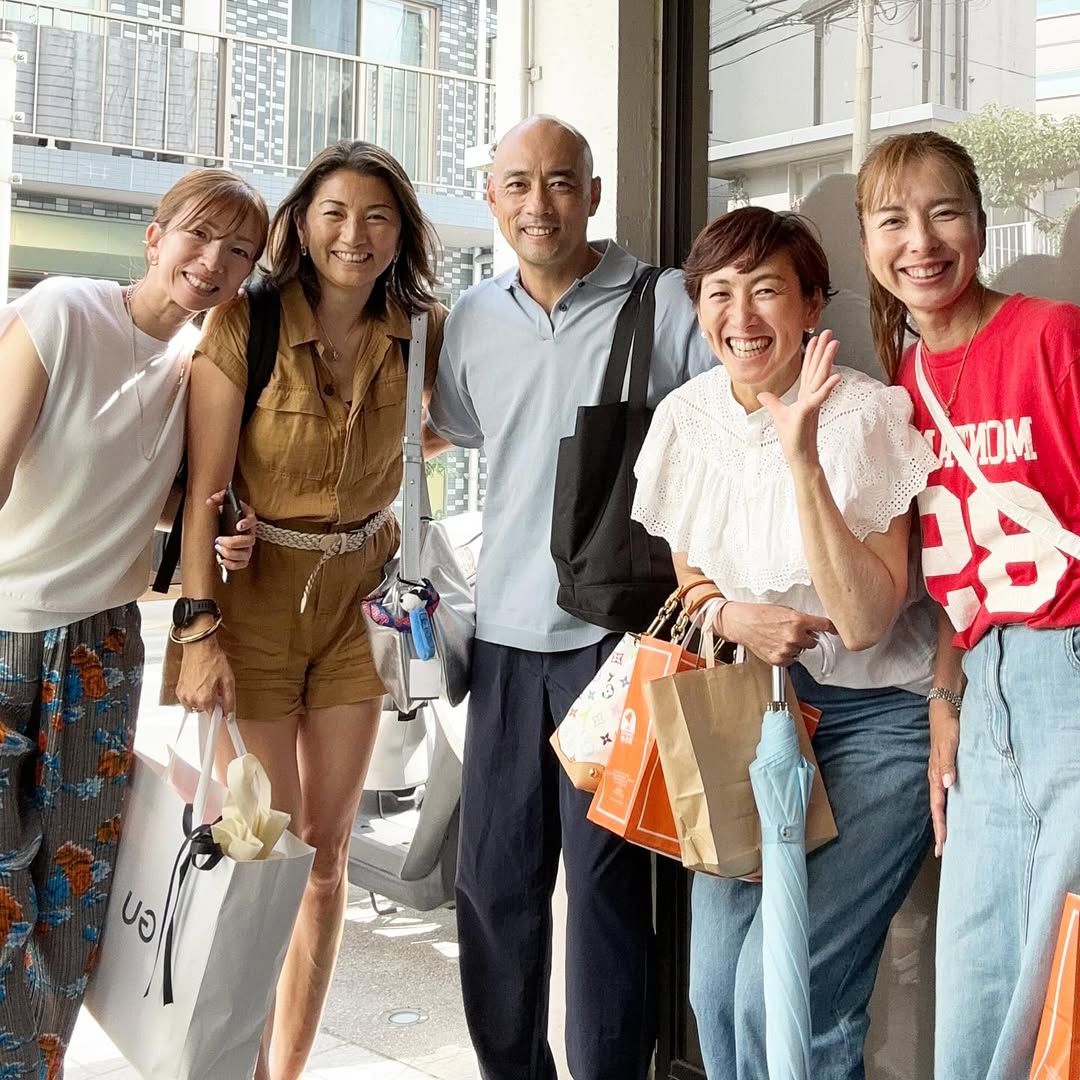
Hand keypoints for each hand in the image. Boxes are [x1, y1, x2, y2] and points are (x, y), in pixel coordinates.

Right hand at [176, 636, 236, 716]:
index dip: (220, 713)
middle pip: (204, 712)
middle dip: (212, 704)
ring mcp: (183, 695)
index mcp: (204, 699)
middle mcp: (191, 699)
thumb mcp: (228, 680)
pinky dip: (194, 695)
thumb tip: (230, 715)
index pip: (212, 718)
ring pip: (195, 707)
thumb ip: (229, 701)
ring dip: (202, 700)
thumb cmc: (213, 660)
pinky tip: (200, 684)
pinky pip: (187, 700)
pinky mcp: (178, 690)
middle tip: (216, 690)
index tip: (223, 709)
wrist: (199, 646)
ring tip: (207, 685)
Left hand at [207, 489, 256, 571]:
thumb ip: (218, 498)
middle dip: (232, 542)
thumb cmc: (228, 513)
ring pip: (245, 555)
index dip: (247, 524)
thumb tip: (209, 502)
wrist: (228, 523)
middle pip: (249, 541)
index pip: (252, 521)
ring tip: (218, 548)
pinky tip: (222, 560)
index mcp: (248, 519)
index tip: (238, 526)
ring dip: (231, 553)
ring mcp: (248, 547)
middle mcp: (251, 534)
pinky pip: (242, 564)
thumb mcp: (225, 502)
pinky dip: (232, 564)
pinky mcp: (244, 557)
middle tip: (218, 539)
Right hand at [720, 602, 835, 666]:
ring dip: (795, 646)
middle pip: (814, 642)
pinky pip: (791, 660)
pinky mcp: (779, 660)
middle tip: (792, 632)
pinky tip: (776, 645)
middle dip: (806, 637)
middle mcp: (794, 636)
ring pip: (801, 651)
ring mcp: (786, 649)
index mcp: (798, 621)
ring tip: (779, 637)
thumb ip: (802, 619)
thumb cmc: (760, 614)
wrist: (742, 623)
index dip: (832, 628)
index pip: (825, 626)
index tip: (836, 631)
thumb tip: (814, 627)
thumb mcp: (785, 610)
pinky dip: (786, 655)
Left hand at [757, 329, 841, 468]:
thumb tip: (762, 394)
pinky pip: (819, 398)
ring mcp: (811, 404)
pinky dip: (827, 388)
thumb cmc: (791, 438)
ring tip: (835, 344)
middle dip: (822, 350)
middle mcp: (810, 397)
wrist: (799, 456)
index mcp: (804, 396)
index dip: (811, 353)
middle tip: (830, 332)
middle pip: (817, 369)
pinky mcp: (808, 414)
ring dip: (827, 361)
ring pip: (820, 378)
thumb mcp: (778, 415)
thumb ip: (771, 402)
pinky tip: (835, 376)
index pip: (807, 370)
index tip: (814, 337)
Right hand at [928, 697, 959, 856]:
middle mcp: (938, 777)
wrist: (945, 709)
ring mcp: (942, 774)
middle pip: (938, 809)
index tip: (942, 845)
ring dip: (945, 820)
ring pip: (942, 803)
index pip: (938, 806)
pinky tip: (957, 811)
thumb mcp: (949, 744)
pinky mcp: (948, 769)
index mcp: (936, 774)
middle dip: (940, 830)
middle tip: (943, 851)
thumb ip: (947, 763)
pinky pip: (947, 793)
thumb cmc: (948, 726)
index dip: (940, 826)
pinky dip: (950, 806)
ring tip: (949, 838)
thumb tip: (947, 784)